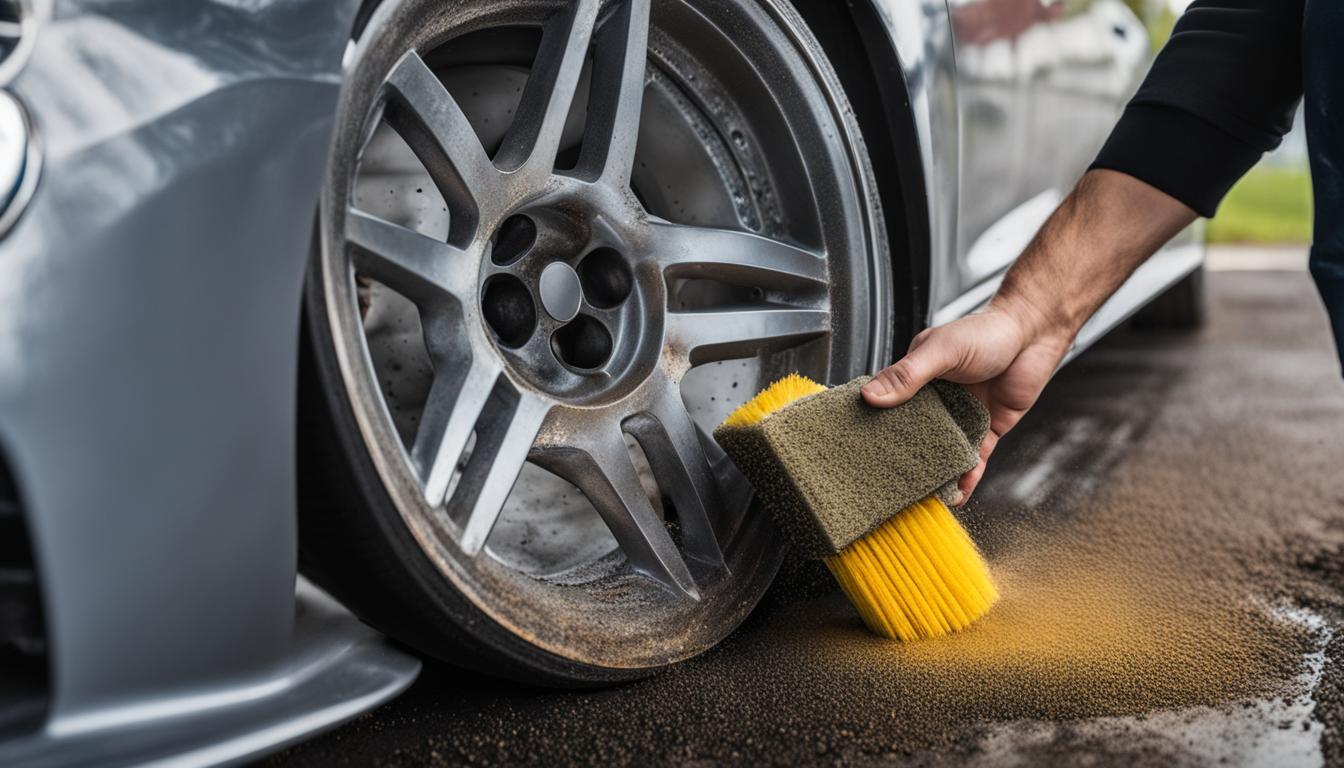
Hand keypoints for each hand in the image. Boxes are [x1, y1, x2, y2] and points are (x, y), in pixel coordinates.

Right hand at [860, 300, 1072, 504]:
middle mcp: (936, 399)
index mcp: (916, 378)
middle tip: (890, 486)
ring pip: (942, 452)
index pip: (888, 408)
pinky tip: (958, 494)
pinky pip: (973, 458)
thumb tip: (870, 397)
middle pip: (914, 436)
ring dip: (935, 474)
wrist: (1034, 334)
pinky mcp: (987, 429)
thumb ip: (907, 376)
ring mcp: (961, 416)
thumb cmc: (986, 331)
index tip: (861, 454)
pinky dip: (966, 477)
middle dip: (904, 460)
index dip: (876, 430)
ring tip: (923, 499)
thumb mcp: (940, 351)